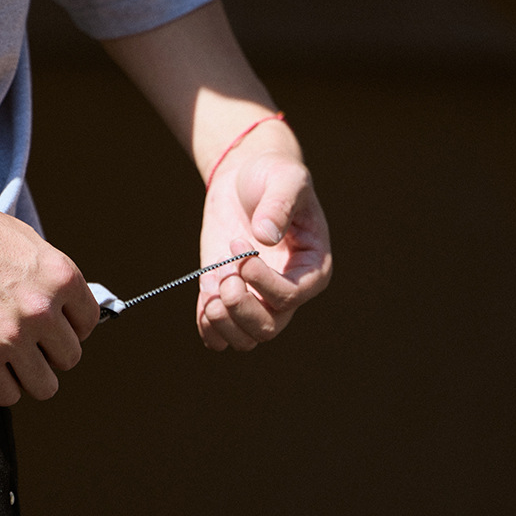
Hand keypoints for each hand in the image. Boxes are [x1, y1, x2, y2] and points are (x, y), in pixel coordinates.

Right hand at [0, 171, 98, 405]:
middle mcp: (43, 311)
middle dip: (49, 352)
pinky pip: (7, 395)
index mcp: (62, 278)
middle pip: (69, 358)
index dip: (69, 328)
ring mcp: (12, 337)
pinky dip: (0, 386)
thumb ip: (51, 280)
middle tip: (26, 342)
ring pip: (45, 386)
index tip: (50, 327)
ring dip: (30, 376)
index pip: (88, 324)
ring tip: (11, 361)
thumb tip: (65, 310)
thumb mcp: (29, 244)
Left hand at [197, 139, 331, 351]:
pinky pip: (221, 334)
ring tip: (211, 290)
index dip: (263, 282)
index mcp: (312, 267)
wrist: (245, 178)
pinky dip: (207, 326)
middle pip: (269, 328)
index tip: (241, 249)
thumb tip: (265, 237)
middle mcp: (287, 291)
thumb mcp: (284, 180)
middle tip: (225, 276)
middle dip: (241, 308)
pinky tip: (203, 298)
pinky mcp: (229, 295)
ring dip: (223, 322)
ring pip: (246, 338)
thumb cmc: (274, 177)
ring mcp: (257, 297)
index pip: (292, 296)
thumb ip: (279, 205)